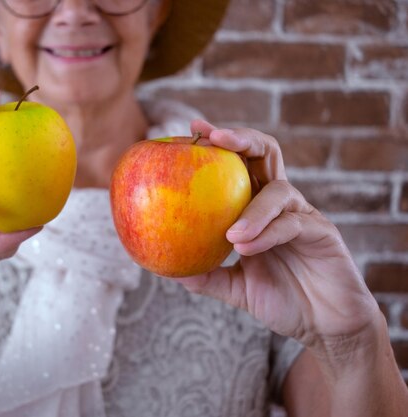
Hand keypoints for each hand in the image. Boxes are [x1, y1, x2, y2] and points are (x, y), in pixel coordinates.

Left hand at [179, 120, 380, 362]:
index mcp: (257, 207)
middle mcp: (279, 202)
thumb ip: (205, 275)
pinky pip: (292, 224)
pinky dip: (266, 233)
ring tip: (230, 235)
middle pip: (266, 153)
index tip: (194, 128)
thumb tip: (167, 268)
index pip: (240, 163)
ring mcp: (302, 214)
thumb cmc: (281, 300)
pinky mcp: (322, 232)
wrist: (323, 326)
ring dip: (251, 209)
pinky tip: (246, 247)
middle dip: (241, 139)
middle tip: (213, 138)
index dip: (220, 142)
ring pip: (279, 190)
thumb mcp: (234, 287)